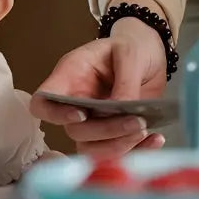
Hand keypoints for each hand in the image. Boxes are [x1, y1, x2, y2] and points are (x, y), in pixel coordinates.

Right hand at [30, 16, 167, 158]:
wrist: (149, 56)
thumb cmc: (131, 47)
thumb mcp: (129, 52)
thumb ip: (124, 80)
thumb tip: (121, 110)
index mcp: (68, 78)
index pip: (43, 102)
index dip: (55, 114)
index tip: (82, 115)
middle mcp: (75, 104)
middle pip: (74, 131)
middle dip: (105, 131)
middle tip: (137, 122)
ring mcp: (93, 121)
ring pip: (92, 148)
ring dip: (118, 146)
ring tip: (144, 131)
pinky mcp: (112, 133)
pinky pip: (117, 151)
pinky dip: (137, 150)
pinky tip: (155, 139)